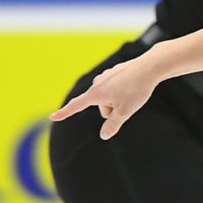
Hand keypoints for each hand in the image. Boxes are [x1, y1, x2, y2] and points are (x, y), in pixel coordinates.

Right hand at [49, 51, 163, 138]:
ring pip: (109, 98)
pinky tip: (133, 85)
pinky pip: (115, 89)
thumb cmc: (137, 89)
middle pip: (102, 107)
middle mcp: (97, 83)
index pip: (76, 106)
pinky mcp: (113, 73)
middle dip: (113, 110)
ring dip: (118, 101)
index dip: (64, 113)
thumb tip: (104, 135)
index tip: (52, 117)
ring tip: (132, 93)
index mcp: (96, 93)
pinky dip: (123, 91)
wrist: (150, 67)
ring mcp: (105, 77)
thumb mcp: (125, 112)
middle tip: (127, 103)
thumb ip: (113, 125)